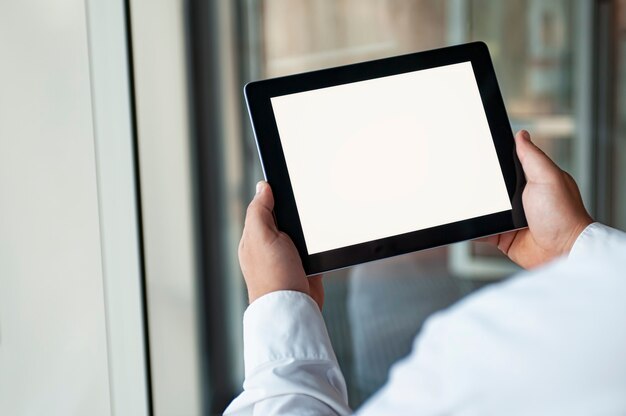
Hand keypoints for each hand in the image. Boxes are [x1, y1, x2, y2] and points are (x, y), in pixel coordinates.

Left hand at [238, 181, 323, 308]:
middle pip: (286, 219)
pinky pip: (314, 250)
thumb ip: (259, 210)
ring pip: (302, 233)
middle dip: (296, 214)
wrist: (294, 308)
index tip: (289, 184)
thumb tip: (262, 187)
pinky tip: (320, 247)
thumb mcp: (261, 235)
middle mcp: (269, 247)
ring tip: (312, 233)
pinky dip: (319, 247)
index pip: (263, 208)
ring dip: (309, 232)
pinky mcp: (305, 267)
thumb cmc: (273, 275)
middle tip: (304, 210)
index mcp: (254, 237)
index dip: (275, 196)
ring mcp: (288, 258)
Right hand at [479, 130, 592, 268]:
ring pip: (484, 208)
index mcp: (533, 180)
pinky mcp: (502, 235)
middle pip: (492, 187)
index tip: (478, 153)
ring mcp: (511, 218)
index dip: (494, 159)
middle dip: (480, 185)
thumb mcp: (547, 177)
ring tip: (466, 203)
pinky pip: (481, 229)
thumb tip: (521, 135)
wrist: (562, 252)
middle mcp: (521, 198)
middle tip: (468, 181)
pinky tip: (466, 223)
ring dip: (476, 208)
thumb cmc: (563, 215)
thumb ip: (532, 156)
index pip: (509, 164)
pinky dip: (473, 228)